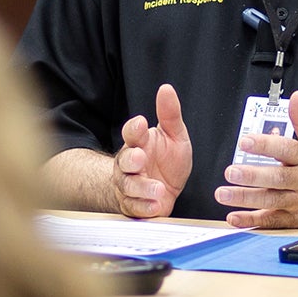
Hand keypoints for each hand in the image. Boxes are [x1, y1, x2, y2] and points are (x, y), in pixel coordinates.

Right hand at [115, 83, 192, 218]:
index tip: (142, 123)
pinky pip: (134, 207)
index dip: (135, 128)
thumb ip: (169, 114)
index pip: (132, 132)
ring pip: (128, 185)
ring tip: (157, 188)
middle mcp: (130, 163)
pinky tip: (155, 205)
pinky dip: (144, 207)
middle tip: (140, 158)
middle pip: (124, 160)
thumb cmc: (167, 160)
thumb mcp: (174, 135)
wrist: (163, 189)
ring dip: (141, 187)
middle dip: (130, 159)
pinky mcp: (134, 205)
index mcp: (139, 143)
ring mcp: (129, 184)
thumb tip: (166, 89)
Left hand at [212, 90, 297, 228]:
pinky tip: (234, 217)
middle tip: (231, 172)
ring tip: (223, 193)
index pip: (286, 149)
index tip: (246, 141)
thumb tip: (296, 97)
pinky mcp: (295, 219)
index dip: (266, 145)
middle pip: (277, 178)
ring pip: (271, 200)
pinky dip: (252, 221)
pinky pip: (271, 221)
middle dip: (252, 176)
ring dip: (245, 198)